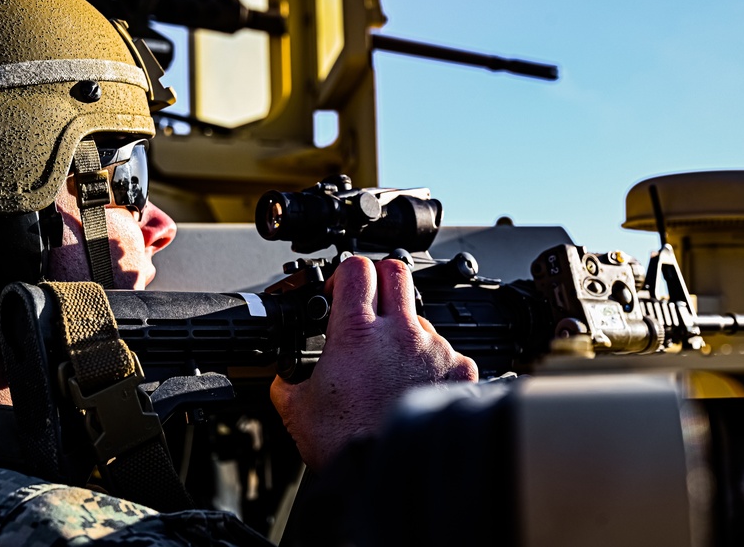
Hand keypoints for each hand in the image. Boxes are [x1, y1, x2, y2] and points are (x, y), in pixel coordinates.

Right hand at [270, 255, 478, 470]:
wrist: (388, 475)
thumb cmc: (348, 444)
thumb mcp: (297, 409)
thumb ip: (288, 380)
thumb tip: (284, 375)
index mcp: (356, 333)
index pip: (355, 268)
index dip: (343, 274)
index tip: (339, 291)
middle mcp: (400, 332)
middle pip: (395, 271)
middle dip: (378, 281)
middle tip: (367, 304)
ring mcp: (434, 348)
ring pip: (421, 316)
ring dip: (404, 329)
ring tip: (389, 364)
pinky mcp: (459, 369)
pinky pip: (446, 350)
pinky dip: (430, 362)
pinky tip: (414, 384)